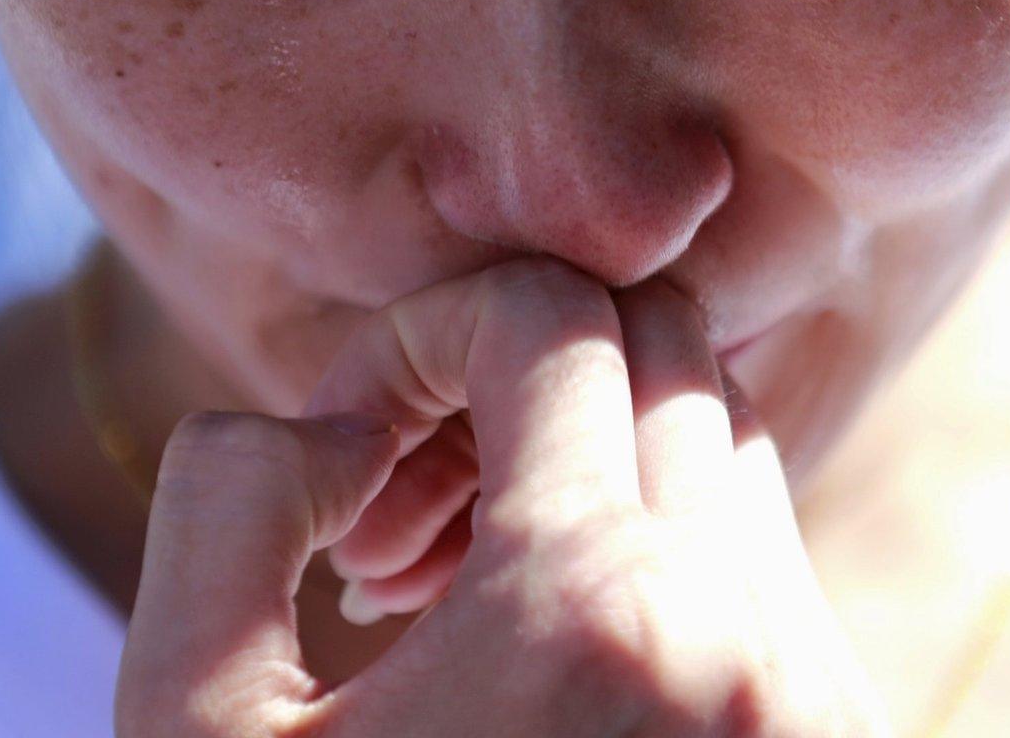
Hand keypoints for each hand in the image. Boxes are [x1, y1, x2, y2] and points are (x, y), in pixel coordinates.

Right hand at [117, 257, 888, 736]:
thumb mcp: (188, 735)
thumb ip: (228, 511)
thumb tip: (321, 421)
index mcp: (594, 615)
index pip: (550, 314)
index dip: (422, 334)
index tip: (350, 452)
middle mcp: (751, 645)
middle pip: (663, 351)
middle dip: (514, 384)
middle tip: (395, 521)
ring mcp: (821, 707)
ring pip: (728, 448)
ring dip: (587, 471)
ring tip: (453, 608)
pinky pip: (766, 565)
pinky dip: (656, 559)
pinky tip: (538, 674)